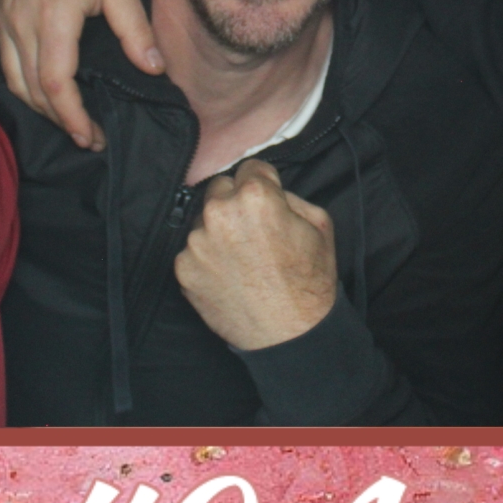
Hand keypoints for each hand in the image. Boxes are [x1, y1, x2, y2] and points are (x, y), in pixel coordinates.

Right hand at [0, 0, 160, 150]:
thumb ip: (135, 28)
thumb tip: (154, 69)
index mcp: (52, 16)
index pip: (55, 83)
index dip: (72, 117)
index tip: (93, 136)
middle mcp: (20, 23)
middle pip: (33, 90)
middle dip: (60, 121)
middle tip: (90, 138)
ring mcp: (3, 20)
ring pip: (15, 82)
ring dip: (41, 108)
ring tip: (70, 121)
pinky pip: (6, 64)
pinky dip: (24, 87)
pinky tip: (45, 93)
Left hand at [174, 159, 338, 349]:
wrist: (290, 336)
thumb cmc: (309, 281)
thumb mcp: (319, 224)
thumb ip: (289, 196)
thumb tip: (269, 190)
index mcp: (254, 196)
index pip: (250, 166)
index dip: (264, 183)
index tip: (267, 200)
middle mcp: (218, 213)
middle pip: (220, 188)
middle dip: (236, 202)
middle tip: (253, 230)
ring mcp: (196, 243)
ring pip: (204, 221)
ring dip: (219, 231)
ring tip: (241, 258)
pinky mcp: (183, 269)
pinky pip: (193, 252)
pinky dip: (207, 259)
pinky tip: (228, 275)